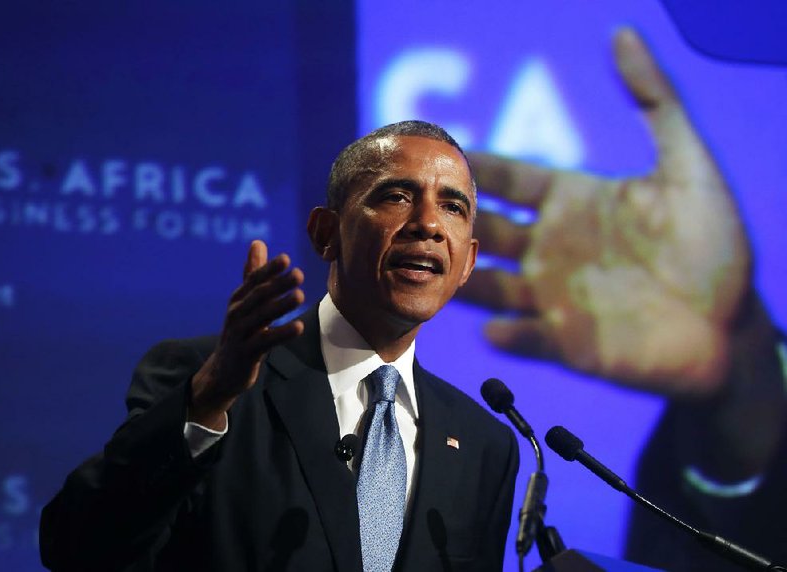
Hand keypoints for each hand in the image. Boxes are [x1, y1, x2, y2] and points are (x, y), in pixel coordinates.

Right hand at [190, 240, 304, 427]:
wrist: (223, 371)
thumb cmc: (240, 332)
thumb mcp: (245, 301)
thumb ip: (253, 273)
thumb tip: (258, 242)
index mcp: (238, 299)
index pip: (253, 280)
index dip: (269, 269)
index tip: (286, 258)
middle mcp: (237, 314)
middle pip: (258, 296)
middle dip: (278, 284)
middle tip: (298, 274)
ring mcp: (240, 334)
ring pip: (261, 317)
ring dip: (280, 306)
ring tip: (300, 296)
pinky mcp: (246, 353)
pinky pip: (265, 342)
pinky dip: (281, 334)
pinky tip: (299, 327)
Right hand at [460, 28, 751, 394]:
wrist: (733, 326)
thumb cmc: (716, 245)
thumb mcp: (689, 167)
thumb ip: (656, 101)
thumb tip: (622, 35)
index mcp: (570, 202)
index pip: (508, 178)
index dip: (473, 165)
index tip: (433, 151)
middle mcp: (550, 246)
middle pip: (484, 229)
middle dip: (449, 219)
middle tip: (413, 210)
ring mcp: (553, 296)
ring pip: (489, 284)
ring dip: (461, 278)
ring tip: (433, 270)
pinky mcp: (566, 343)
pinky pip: (525, 338)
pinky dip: (507, 335)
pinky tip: (495, 329)